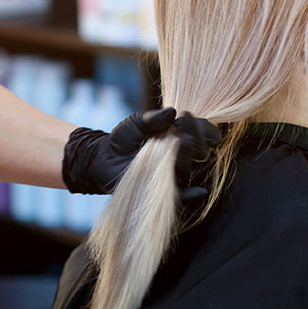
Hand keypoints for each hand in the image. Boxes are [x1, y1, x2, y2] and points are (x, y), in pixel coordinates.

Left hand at [62, 108, 221, 202]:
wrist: (105, 158)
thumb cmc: (124, 138)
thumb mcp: (136, 122)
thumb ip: (153, 117)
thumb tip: (172, 112)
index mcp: (179, 137)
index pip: (202, 132)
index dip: (201, 126)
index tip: (186, 116)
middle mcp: (181, 156)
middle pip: (200, 149)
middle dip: (195, 135)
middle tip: (180, 125)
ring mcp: (173, 174)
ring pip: (189, 168)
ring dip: (186, 155)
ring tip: (175, 143)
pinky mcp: (163, 191)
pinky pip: (183, 196)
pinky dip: (192, 194)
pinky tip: (199, 191)